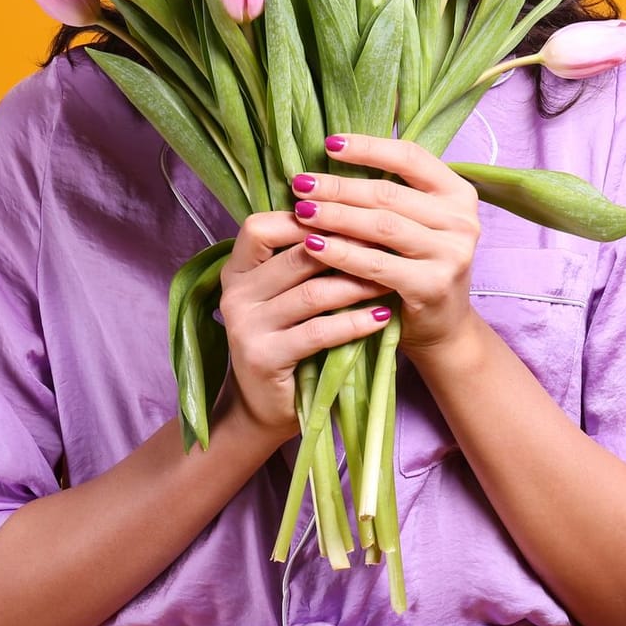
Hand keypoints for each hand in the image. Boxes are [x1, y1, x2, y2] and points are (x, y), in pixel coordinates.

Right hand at [217, 208, 394, 441]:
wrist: (263, 408)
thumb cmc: (286, 341)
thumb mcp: (285, 297)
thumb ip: (301, 262)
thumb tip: (352, 217)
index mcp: (237, 270)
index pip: (261, 227)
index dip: (305, 219)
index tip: (350, 219)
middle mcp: (235, 294)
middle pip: (295, 256)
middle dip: (346, 249)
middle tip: (387, 245)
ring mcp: (245, 326)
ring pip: (312, 292)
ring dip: (357, 284)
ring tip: (390, 280)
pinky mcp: (263, 357)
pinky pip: (318, 331)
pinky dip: (354, 322)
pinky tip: (381, 317)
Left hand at [289, 133, 482, 360]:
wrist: (443, 327)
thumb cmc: (419, 266)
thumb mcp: (417, 223)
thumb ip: (391, 194)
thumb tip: (334, 156)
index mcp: (458, 194)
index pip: (410, 157)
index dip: (369, 147)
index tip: (329, 144)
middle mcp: (462, 220)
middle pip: (389, 194)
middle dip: (339, 187)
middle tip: (301, 184)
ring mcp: (451, 254)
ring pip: (381, 226)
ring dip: (336, 216)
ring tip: (302, 211)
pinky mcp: (433, 285)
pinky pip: (376, 264)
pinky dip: (341, 254)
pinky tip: (313, 246)